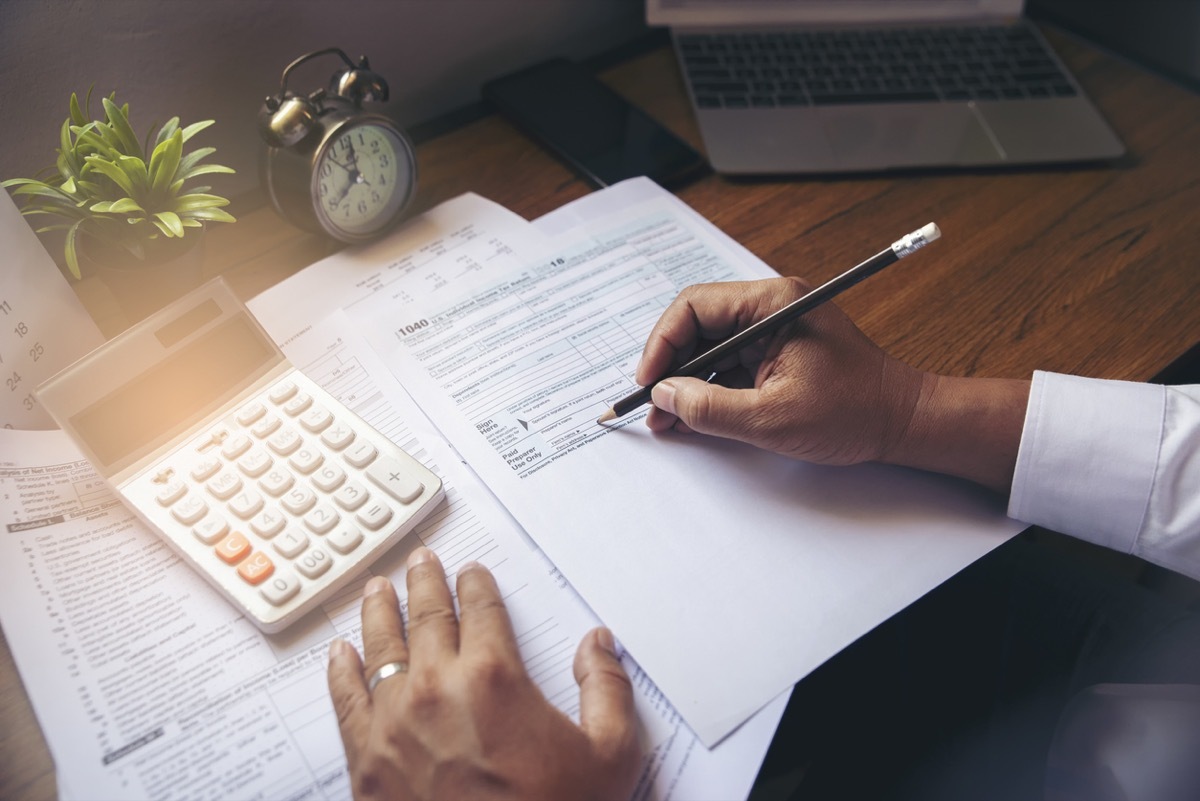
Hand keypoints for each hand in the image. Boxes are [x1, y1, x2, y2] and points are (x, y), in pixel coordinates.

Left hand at [327, 547, 640, 800]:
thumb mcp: (609, 756)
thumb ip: (608, 690)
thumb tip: (598, 644)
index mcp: (494, 679)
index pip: (482, 609)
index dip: (477, 584)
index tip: (472, 573)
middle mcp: (436, 689)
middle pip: (426, 616)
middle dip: (424, 583)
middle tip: (420, 561)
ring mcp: (393, 725)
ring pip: (380, 647)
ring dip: (379, 611)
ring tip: (377, 588)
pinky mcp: (365, 763)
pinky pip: (345, 700)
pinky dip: (340, 671)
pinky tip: (339, 652)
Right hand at [637, 277, 923, 464]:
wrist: (903, 422)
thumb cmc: (856, 412)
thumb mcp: (773, 418)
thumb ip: (711, 408)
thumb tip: (665, 396)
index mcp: (774, 303)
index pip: (695, 306)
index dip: (662, 344)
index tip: (648, 382)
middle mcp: (771, 307)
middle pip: (697, 324)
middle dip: (669, 366)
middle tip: (649, 404)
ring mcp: (773, 329)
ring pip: (709, 346)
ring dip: (685, 381)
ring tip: (666, 418)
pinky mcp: (776, 352)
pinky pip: (729, 363)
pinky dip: (707, 388)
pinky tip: (690, 416)